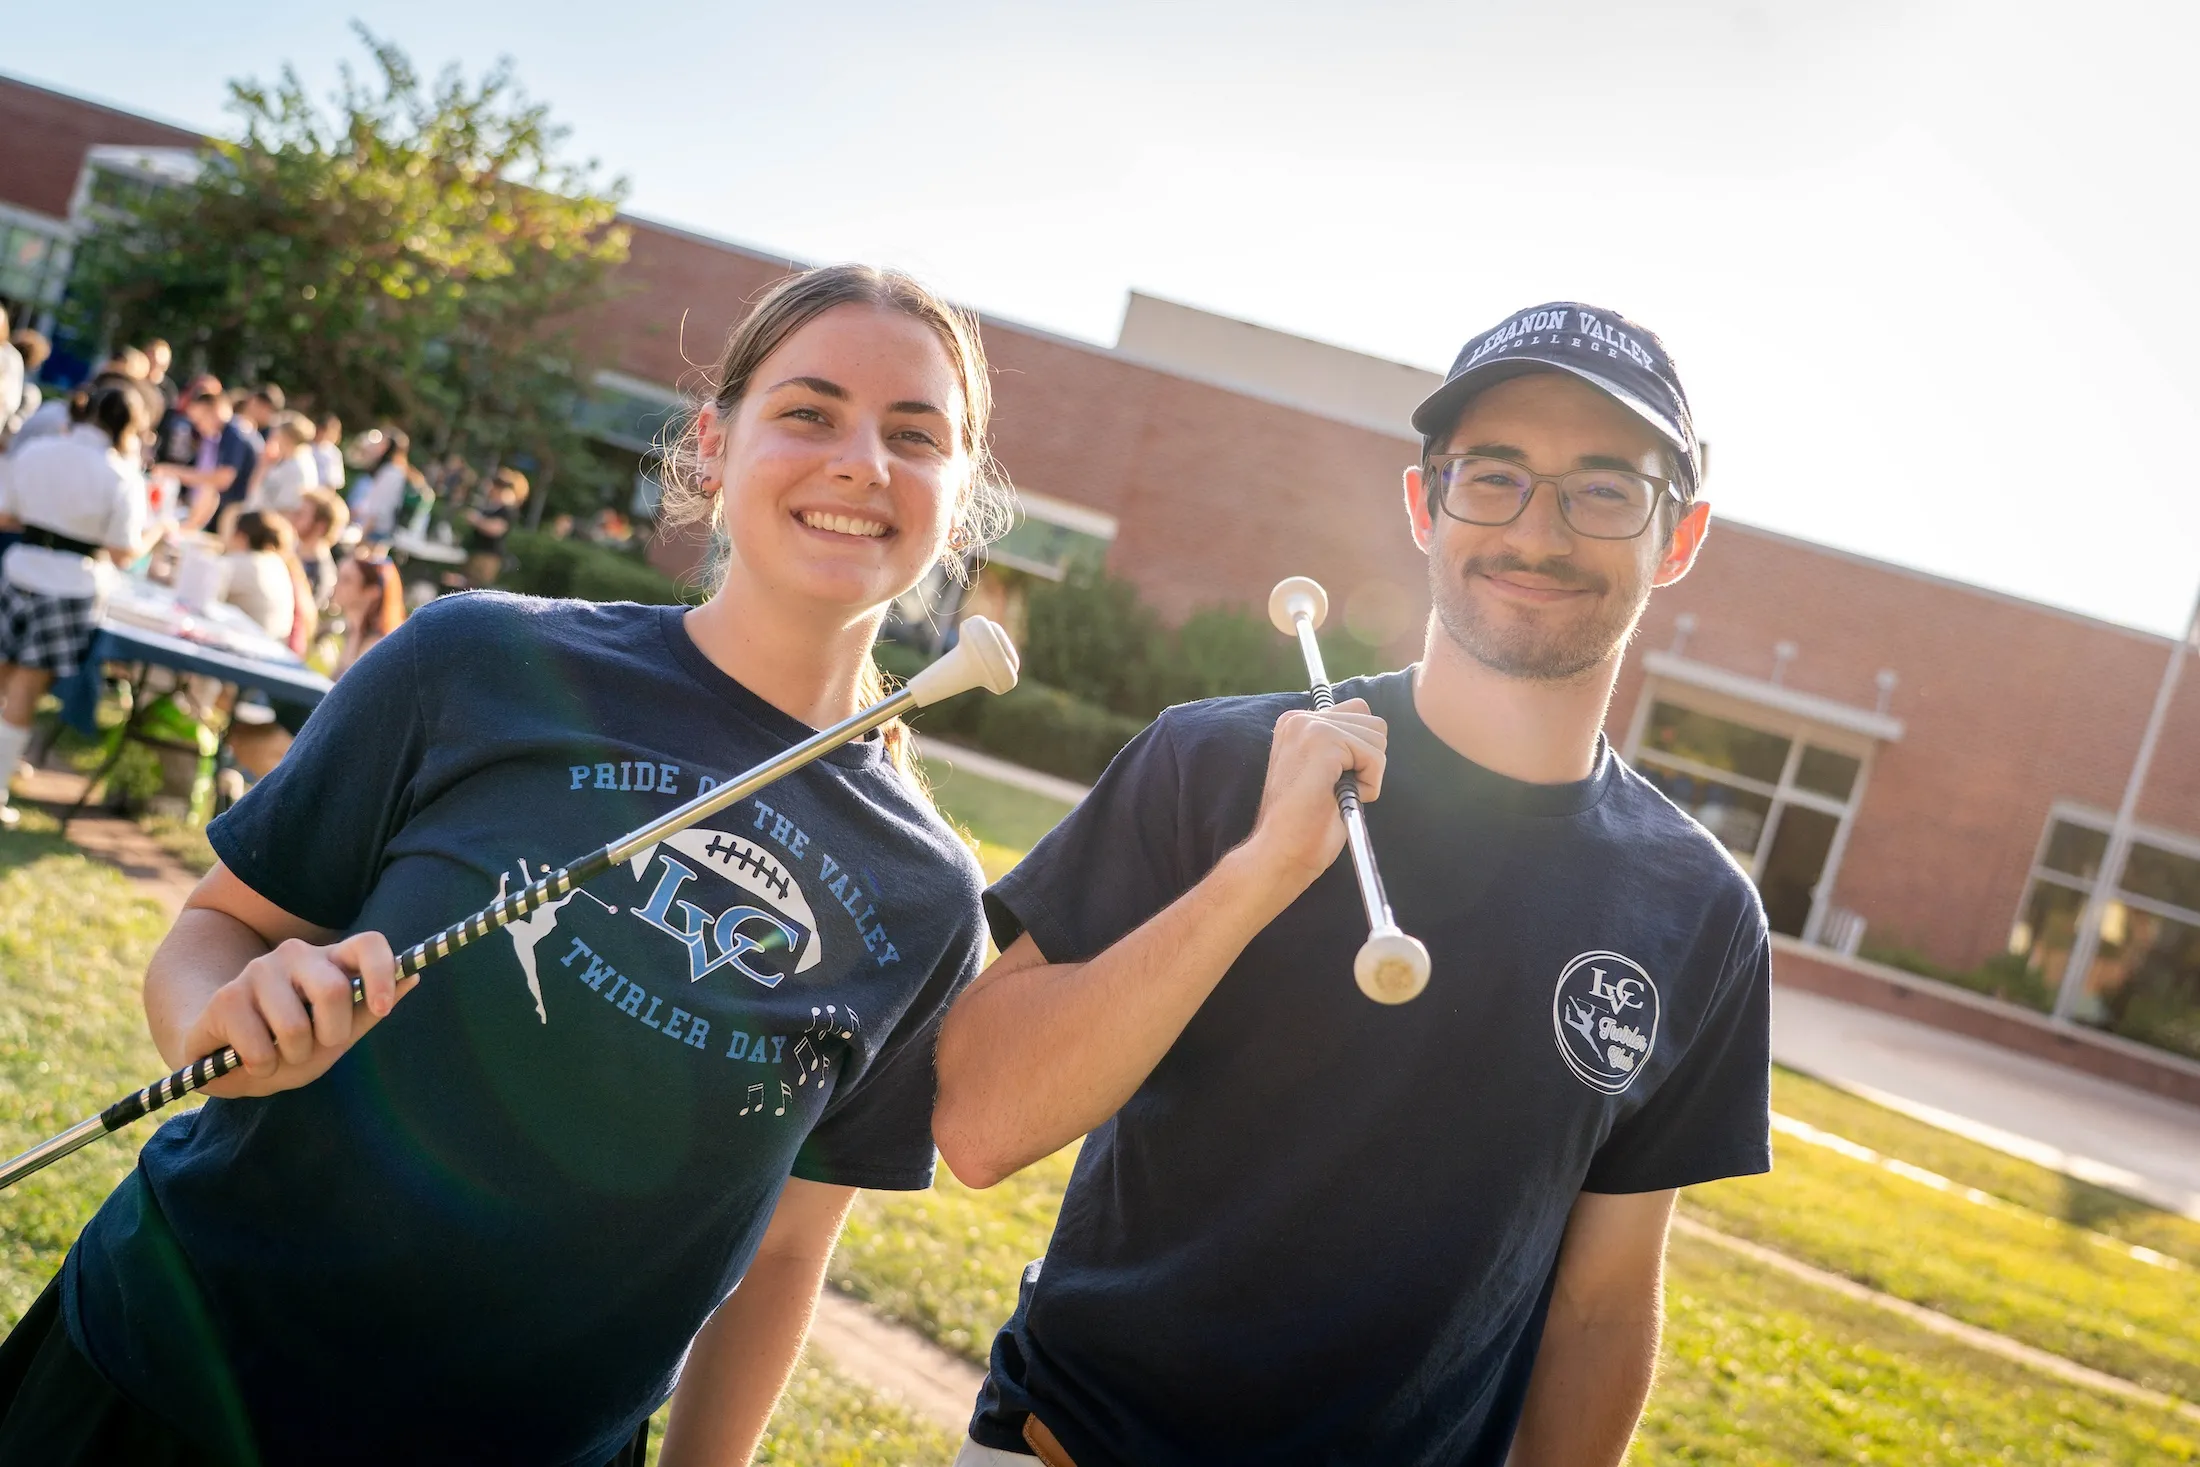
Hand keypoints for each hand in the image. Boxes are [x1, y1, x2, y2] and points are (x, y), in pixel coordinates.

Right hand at [179, 933, 413, 1098]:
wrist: (224, 1057)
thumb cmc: (289, 1044)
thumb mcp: (336, 1036)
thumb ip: (369, 1011)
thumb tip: (413, 976)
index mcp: (331, 961)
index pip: (368, 944)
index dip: (381, 972)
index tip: (383, 1009)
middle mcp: (297, 955)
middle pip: (332, 991)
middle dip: (330, 1035)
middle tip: (316, 1046)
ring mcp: (258, 971)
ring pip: (294, 1026)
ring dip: (291, 1058)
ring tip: (280, 1055)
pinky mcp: (226, 997)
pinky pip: (259, 1047)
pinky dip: (262, 1068)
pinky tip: (253, 1061)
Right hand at [1238, 698, 1387, 890]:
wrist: (1281, 851)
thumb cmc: (1305, 823)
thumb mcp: (1324, 772)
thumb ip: (1341, 744)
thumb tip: (1376, 727)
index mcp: (1296, 723)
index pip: (1358, 711)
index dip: (1360, 753)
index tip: (1332, 778)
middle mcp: (1299, 718)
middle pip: (1374, 723)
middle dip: (1367, 761)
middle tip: (1335, 788)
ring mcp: (1310, 726)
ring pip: (1377, 738)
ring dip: (1368, 774)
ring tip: (1335, 794)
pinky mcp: (1323, 741)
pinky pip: (1374, 757)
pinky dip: (1369, 784)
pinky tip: (1339, 797)